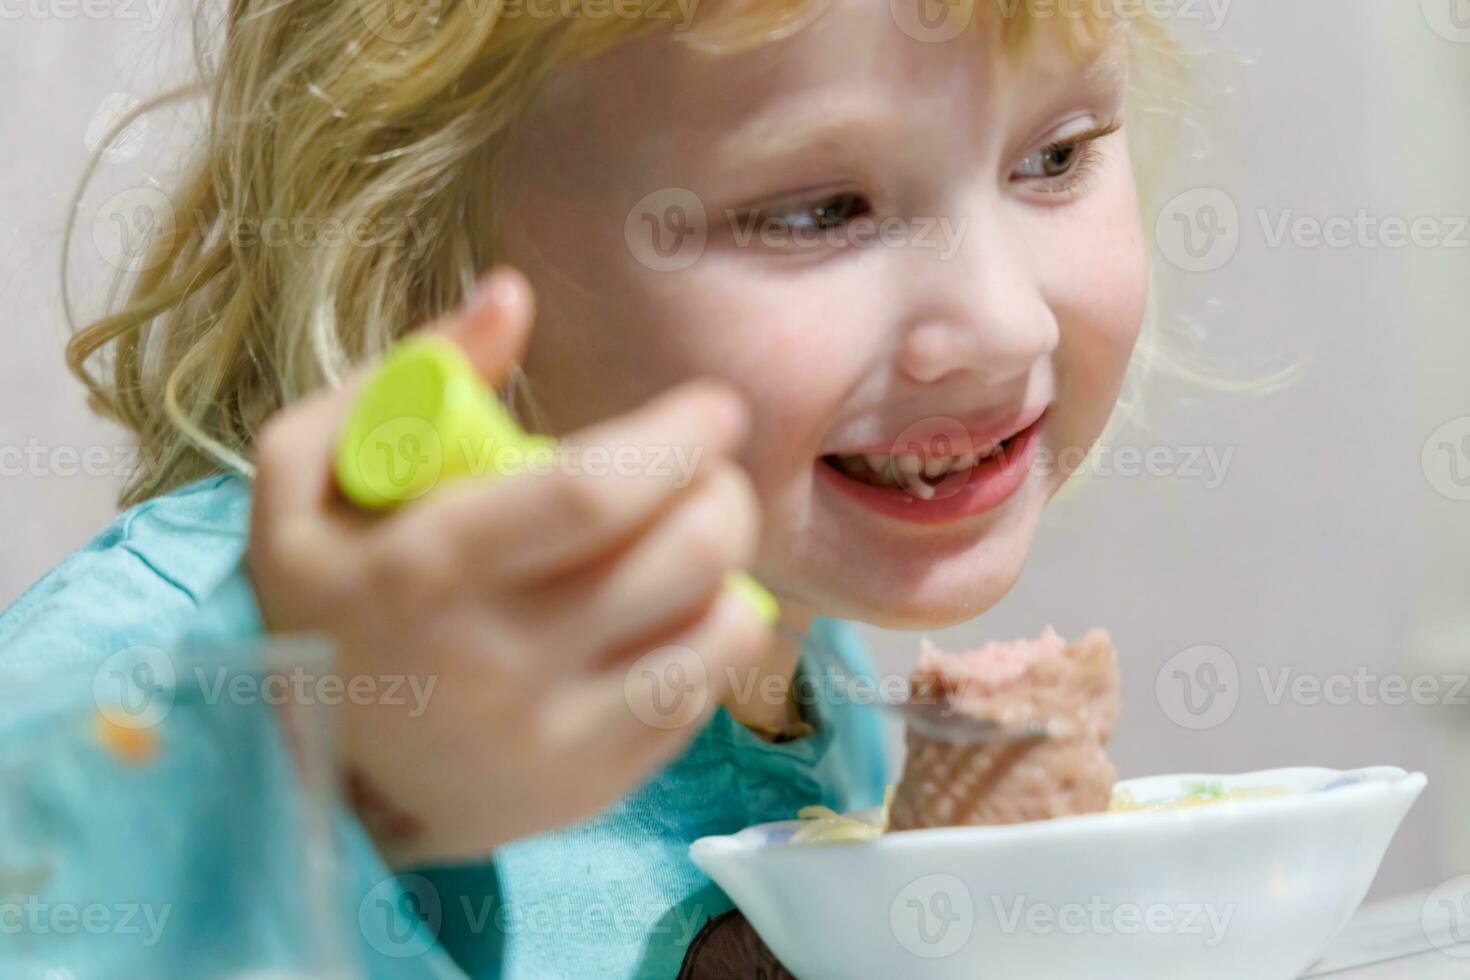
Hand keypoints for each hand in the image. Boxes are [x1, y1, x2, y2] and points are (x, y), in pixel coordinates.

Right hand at [246, 267, 766, 865]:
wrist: (314, 778)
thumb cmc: (324, 602)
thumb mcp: (306, 476)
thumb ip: (402, 376)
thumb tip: (510, 294)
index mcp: (425, 569)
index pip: (592, 493)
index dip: (676, 439)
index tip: (711, 409)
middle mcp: (497, 662)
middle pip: (677, 557)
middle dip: (723, 493)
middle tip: (713, 471)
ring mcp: (552, 736)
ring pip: (710, 631)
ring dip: (732, 564)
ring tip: (702, 536)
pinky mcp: (592, 784)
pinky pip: (700, 695)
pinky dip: (717, 637)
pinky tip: (684, 611)